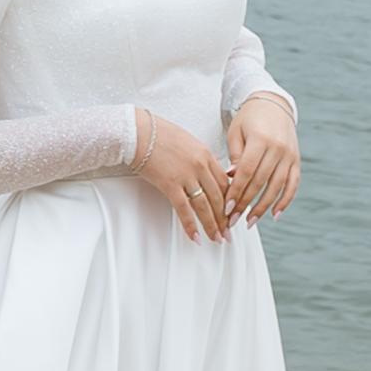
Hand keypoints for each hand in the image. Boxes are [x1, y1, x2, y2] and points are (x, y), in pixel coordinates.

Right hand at [132, 110, 230, 241]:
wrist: (138, 132)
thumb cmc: (160, 134)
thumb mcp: (189, 142)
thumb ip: (201, 158)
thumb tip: (207, 173)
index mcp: (206, 154)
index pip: (225, 183)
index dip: (231, 201)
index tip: (232, 212)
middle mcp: (200, 166)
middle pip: (219, 197)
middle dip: (225, 218)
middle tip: (228, 231)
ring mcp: (186, 176)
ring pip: (205, 206)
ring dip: (212, 225)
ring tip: (216, 238)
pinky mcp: (170, 185)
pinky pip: (184, 210)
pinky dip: (191, 225)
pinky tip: (195, 236)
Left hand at [223, 93, 299, 225]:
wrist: (273, 104)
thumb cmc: (249, 119)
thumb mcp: (236, 132)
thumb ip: (235, 156)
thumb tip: (233, 180)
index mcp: (260, 139)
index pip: (247, 172)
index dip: (237, 192)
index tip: (227, 208)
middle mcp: (277, 148)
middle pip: (260, 182)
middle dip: (246, 204)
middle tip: (233, 220)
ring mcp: (289, 155)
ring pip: (277, 187)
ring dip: (263, 207)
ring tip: (250, 221)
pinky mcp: (296, 160)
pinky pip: (293, 185)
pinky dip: (285, 201)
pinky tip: (275, 214)